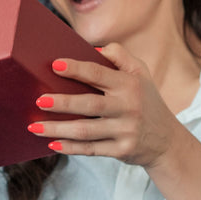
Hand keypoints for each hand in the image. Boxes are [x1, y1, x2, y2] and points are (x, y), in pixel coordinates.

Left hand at [27, 44, 182, 167]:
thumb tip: (92, 49)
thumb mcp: (141, 73)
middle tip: (38, 99)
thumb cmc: (146, 100)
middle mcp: (128, 107)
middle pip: (88, 104)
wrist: (166, 140)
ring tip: (34, 126)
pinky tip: (52, 144)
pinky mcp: (121, 150)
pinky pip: (91, 149)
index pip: (98, 73)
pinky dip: (70, 148)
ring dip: (57, 129)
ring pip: (85, 131)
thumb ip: (120, 55)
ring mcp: (125, 131)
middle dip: (62, 103)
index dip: (76, 69)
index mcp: (130, 84)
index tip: (55, 65)